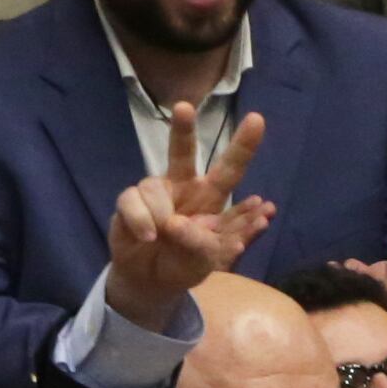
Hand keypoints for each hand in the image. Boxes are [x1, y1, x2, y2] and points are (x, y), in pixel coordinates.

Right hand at [103, 103, 274, 325]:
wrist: (152, 279)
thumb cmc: (185, 263)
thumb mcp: (205, 260)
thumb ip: (202, 244)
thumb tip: (177, 224)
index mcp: (212, 197)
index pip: (231, 168)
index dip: (244, 146)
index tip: (257, 119)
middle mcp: (184, 186)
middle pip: (182, 153)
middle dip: (182, 129)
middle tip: (183, 107)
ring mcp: (156, 191)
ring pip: (153, 187)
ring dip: (160, 219)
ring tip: (161, 239)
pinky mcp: (130, 201)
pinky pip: (132, 203)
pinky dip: (141, 224)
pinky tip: (147, 237)